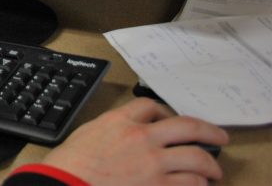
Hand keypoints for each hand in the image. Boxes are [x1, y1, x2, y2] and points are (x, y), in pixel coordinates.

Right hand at [41, 97, 228, 185]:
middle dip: (209, 131)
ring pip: (196, 157)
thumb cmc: (70, 165)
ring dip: (209, 165)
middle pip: (186, 126)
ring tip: (213, 171)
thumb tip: (123, 135)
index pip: (151, 106)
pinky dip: (198, 185)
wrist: (65, 184)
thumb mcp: (88, 134)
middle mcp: (141, 138)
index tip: (170, 120)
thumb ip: (110, 130)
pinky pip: (190, 183)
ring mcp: (152, 163)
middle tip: (220, 137)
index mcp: (120, 121)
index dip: (165, 112)